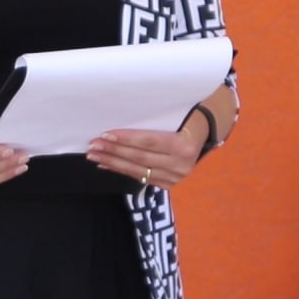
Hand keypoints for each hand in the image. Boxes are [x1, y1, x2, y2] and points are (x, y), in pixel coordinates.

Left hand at [85, 121, 208, 188]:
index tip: (105, 134)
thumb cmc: (187, 117)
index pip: (149, 141)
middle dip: (114, 151)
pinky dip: (121, 170)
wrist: (205, 133)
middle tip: (93, 145)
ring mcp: (175, 177)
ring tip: (94, 155)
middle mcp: (181, 164)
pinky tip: (106, 164)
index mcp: (185, 145)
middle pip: (140, 157)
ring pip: (137, 170)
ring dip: (112, 162)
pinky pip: (139, 177)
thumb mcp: (177, 114)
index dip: (126, 138)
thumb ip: (155, 119)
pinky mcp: (168, 184)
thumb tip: (121, 119)